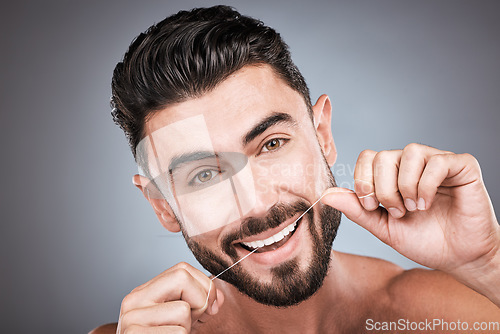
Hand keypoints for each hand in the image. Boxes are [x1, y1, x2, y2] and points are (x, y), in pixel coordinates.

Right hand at [117, 262, 222, 332]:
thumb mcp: (182, 319)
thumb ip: (199, 303)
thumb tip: (217, 297)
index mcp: (144, 291)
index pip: (182, 269)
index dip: (204, 285)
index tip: (210, 306)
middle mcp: (134, 300)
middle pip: (182, 277)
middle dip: (200, 299)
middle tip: (195, 321)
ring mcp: (132, 318)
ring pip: (183, 310)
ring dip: (187, 328)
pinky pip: (178, 332)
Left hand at [322, 144, 499, 294]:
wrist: (459, 257)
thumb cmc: (423, 240)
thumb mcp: (382, 226)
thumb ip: (356, 209)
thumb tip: (324, 194)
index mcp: (393, 173)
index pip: (367, 157)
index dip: (364, 181)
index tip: (371, 207)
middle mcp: (413, 163)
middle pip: (383, 156)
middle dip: (384, 190)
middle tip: (397, 212)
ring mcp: (437, 161)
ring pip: (408, 153)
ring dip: (405, 187)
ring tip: (414, 208)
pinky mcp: (462, 166)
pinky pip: (437, 161)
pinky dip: (427, 185)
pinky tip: (428, 203)